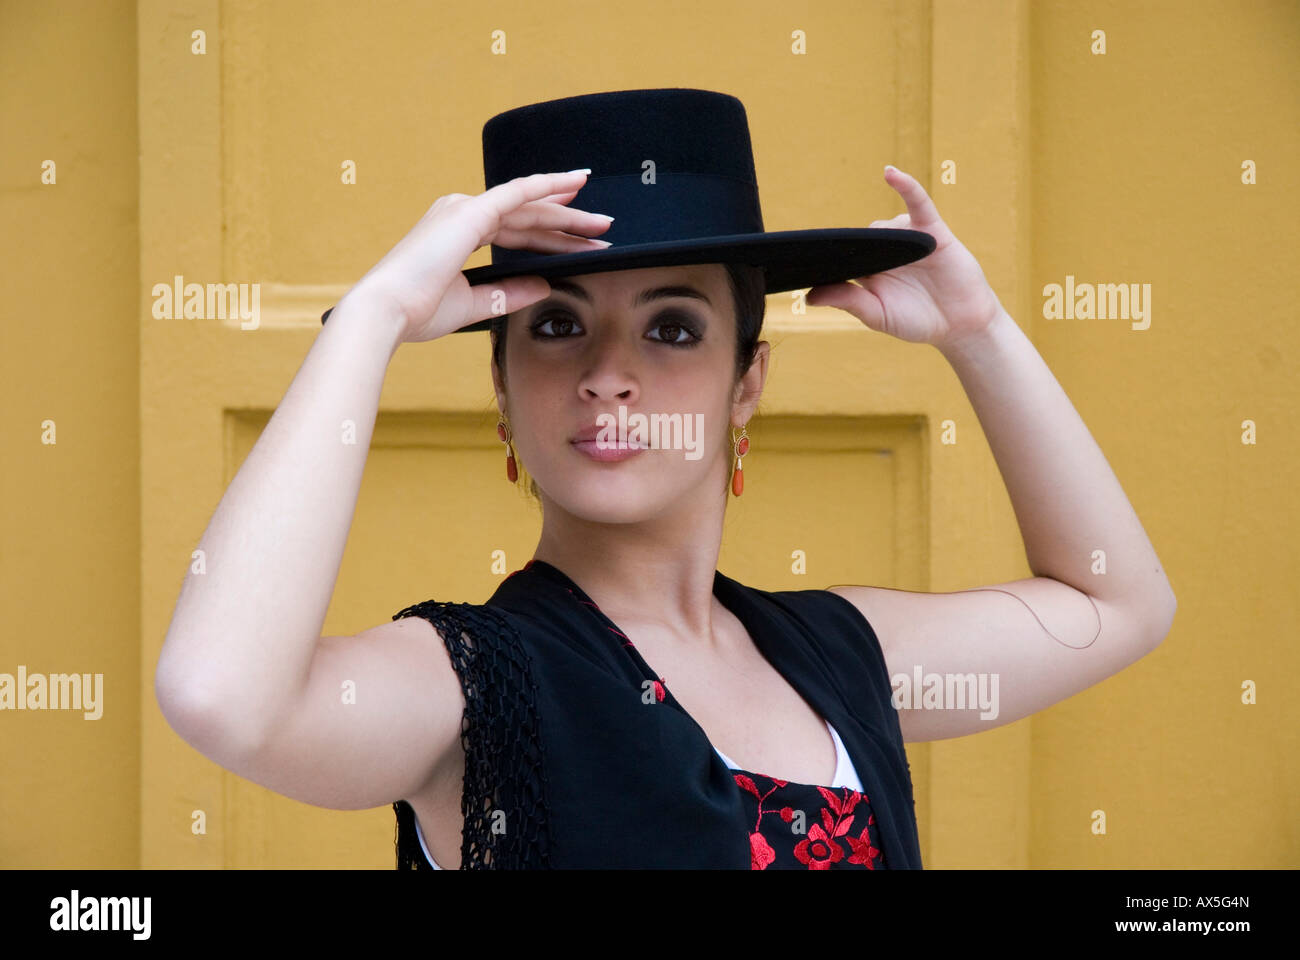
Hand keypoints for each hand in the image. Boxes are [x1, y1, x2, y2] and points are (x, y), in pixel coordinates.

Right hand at [342, 170, 613, 343]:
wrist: (386, 313)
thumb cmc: (417, 313)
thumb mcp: (473, 303)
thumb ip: (508, 292)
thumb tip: (544, 286)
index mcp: (457, 232)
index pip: (515, 231)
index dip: (549, 235)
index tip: (580, 237)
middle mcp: (460, 212)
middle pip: (527, 217)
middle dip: (567, 223)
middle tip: (603, 228)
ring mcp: (464, 209)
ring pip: (529, 207)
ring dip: (568, 214)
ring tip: (602, 223)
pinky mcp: (470, 212)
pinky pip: (518, 192)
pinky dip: (548, 186)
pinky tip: (575, 183)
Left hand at [805, 166, 1004, 350]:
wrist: (959, 323)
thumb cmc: (917, 320)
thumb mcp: (877, 315)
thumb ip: (848, 302)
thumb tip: (809, 297)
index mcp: (868, 271)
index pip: (840, 257)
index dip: (825, 257)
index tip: (801, 259)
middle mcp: (884, 251)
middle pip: (858, 240)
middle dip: (852, 250)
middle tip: (858, 270)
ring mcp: (906, 238)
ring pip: (882, 227)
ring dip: (884, 243)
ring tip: (901, 272)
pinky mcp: (931, 228)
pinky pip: (916, 201)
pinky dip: (905, 185)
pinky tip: (890, 173)